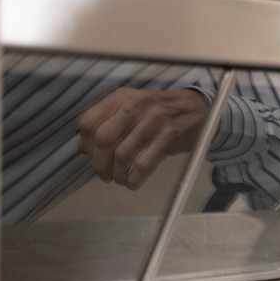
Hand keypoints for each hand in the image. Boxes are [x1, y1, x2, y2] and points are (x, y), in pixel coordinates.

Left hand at [76, 87, 209, 188]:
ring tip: (119, 179)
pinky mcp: (168, 137)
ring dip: (117, 174)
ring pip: (123, 155)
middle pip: (104, 139)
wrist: (196, 109)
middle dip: (99, 163)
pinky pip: (144, 164)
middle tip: (103, 174)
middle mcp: (134, 106)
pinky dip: (134, 178)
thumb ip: (106, 123)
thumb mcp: (130, 109)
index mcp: (120, 98)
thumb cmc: (159, 111)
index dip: (86, 144)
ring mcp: (153, 121)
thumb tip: (83, 148)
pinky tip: (132, 183)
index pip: (89, 122)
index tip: (92, 156)